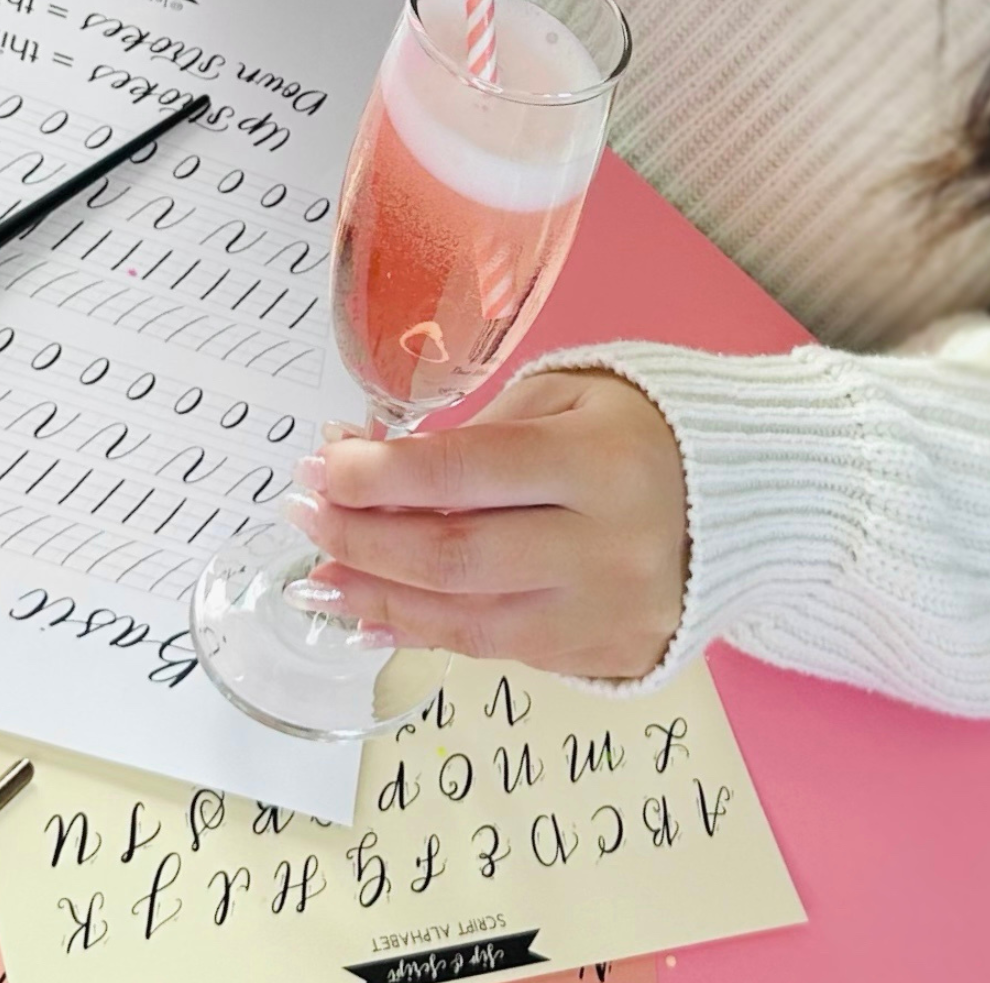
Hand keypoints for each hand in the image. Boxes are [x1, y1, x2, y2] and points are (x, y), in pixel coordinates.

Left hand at [283, 369, 689, 680]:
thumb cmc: (638, 432)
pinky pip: (495, 651)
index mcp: (599, 461)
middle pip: (452, 557)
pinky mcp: (604, 653)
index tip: (319, 466)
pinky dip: (425, 632)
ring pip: (465, 620)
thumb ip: (463, 434)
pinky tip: (374, 615)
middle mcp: (607, 546)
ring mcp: (607, 612)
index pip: (461, 472)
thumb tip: (355, 460)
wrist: (748, 500)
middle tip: (304, 519)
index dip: (374, 475)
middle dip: (360, 540)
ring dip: (377, 598)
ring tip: (319, 578)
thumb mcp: (562, 399)